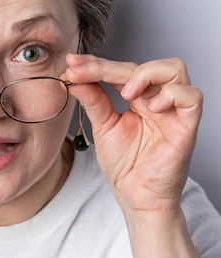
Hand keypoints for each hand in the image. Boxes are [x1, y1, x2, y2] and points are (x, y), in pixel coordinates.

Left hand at [62, 55, 202, 214]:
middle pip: (139, 66)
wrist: (136, 199)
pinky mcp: (186, 127)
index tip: (71, 64)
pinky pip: (192, 97)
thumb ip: (92, 99)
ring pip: (175, 69)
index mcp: (139, 97)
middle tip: (80, 72)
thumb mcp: (102, 126)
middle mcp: (157, 99)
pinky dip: (171, 95)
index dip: (95, 63)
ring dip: (146, 74)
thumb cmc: (125, 166)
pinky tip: (152, 107)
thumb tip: (73, 75)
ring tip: (125, 93)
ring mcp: (173, 111)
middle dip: (106, 66)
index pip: (120, 69)